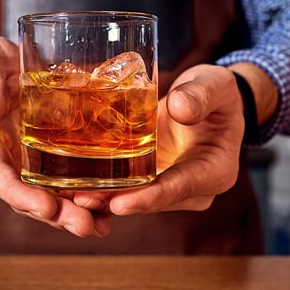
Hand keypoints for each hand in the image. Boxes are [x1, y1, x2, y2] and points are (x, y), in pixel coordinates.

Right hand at [0, 36, 110, 237]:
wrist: (0, 65)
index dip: (19, 195)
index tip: (45, 208)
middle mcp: (7, 156)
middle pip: (28, 194)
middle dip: (56, 214)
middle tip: (85, 226)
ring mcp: (29, 154)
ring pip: (49, 190)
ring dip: (74, 210)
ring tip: (102, 225)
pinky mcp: (49, 146)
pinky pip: (65, 171)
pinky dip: (84, 189)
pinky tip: (108, 200)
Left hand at [74, 64, 244, 214]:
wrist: (209, 102)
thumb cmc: (216, 94)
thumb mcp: (215, 85)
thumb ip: (201, 95)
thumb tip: (179, 109)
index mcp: (215, 170)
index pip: (180, 187)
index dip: (149, 197)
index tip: (119, 204)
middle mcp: (195, 188)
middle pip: (154, 200)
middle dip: (118, 202)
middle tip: (81, 200)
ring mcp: (174, 187)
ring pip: (139, 198)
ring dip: (107, 199)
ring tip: (73, 196)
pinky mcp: (156, 178)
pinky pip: (133, 187)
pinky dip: (109, 188)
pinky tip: (80, 186)